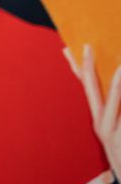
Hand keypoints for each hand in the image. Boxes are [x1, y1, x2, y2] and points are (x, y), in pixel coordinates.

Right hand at [65, 44, 120, 178]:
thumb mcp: (115, 133)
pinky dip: (118, 93)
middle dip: (87, 67)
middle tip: (85, 46)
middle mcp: (100, 124)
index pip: (85, 89)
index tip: (68, 50)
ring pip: (110, 99)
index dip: (77, 68)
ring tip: (115, 63)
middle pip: (89, 90)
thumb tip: (115, 89)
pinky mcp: (115, 136)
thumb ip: (114, 109)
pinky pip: (117, 111)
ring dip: (114, 80)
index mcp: (99, 121)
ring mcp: (108, 131)